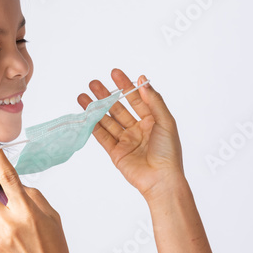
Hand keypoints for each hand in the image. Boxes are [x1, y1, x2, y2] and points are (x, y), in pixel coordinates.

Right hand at [79, 68, 184, 201]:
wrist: (161, 179)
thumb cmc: (169, 152)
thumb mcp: (166, 122)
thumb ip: (154, 101)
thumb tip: (143, 82)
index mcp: (152, 121)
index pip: (136, 99)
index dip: (126, 86)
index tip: (115, 73)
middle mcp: (138, 129)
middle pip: (119, 108)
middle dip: (106, 95)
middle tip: (94, 83)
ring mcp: (126, 141)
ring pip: (108, 121)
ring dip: (96, 108)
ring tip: (84, 96)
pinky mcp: (116, 152)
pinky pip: (103, 136)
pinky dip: (93, 126)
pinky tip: (86, 114)